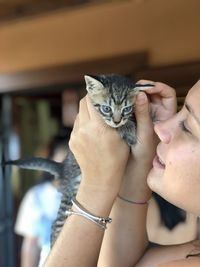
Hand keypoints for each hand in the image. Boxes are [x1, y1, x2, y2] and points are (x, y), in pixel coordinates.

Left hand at [69, 95, 129, 196]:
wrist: (100, 179)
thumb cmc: (117, 159)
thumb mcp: (124, 137)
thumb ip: (119, 118)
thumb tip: (120, 102)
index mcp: (99, 127)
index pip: (92, 99)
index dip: (98, 92)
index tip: (103, 90)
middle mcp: (84, 128)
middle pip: (83, 102)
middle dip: (92, 98)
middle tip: (101, 99)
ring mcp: (76, 135)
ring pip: (79, 113)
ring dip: (87, 110)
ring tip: (97, 115)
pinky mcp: (72, 140)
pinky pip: (77, 124)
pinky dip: (84, 121)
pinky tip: (92, 128)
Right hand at [120, 81, 176, 200]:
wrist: (131, 174)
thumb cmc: (142, 158)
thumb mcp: (144, 135)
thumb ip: (143, 115)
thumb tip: (140, 93)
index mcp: (163, 117)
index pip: (166, 94)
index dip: (156, 87)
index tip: (143, 86)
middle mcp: (153, 116)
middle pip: (149, 95)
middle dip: (139, 89)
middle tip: (126, 89)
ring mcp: (141, 119)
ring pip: (136, 101)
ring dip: (128, 97)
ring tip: (118, 95)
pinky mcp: (129, 123)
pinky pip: (127, 110)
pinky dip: (121, 106)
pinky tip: (113, 105)